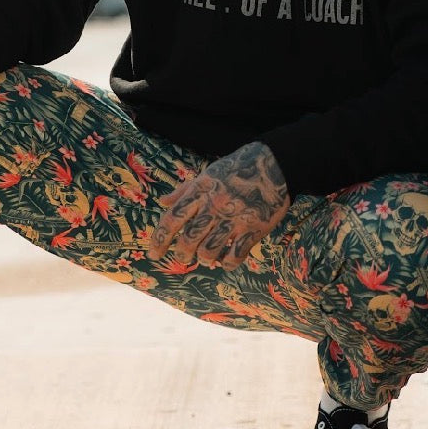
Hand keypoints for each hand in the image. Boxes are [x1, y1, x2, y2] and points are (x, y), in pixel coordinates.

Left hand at [146, 141, 289, 269]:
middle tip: (182, 257)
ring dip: (204, 259)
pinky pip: (235, 256)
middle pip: (189, 240)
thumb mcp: (207, 174)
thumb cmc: (236, 169)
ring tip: (206, 258)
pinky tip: (226, 260)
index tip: (153, 254)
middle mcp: (214, 206)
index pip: (172, 219)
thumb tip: (162, 202)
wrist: (274, 165)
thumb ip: (184, 190)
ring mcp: (234, 219)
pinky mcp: (253, 229)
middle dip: (182, 254)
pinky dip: (227, 263)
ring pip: (209, 251)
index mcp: (200, 191)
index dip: (159, 239)